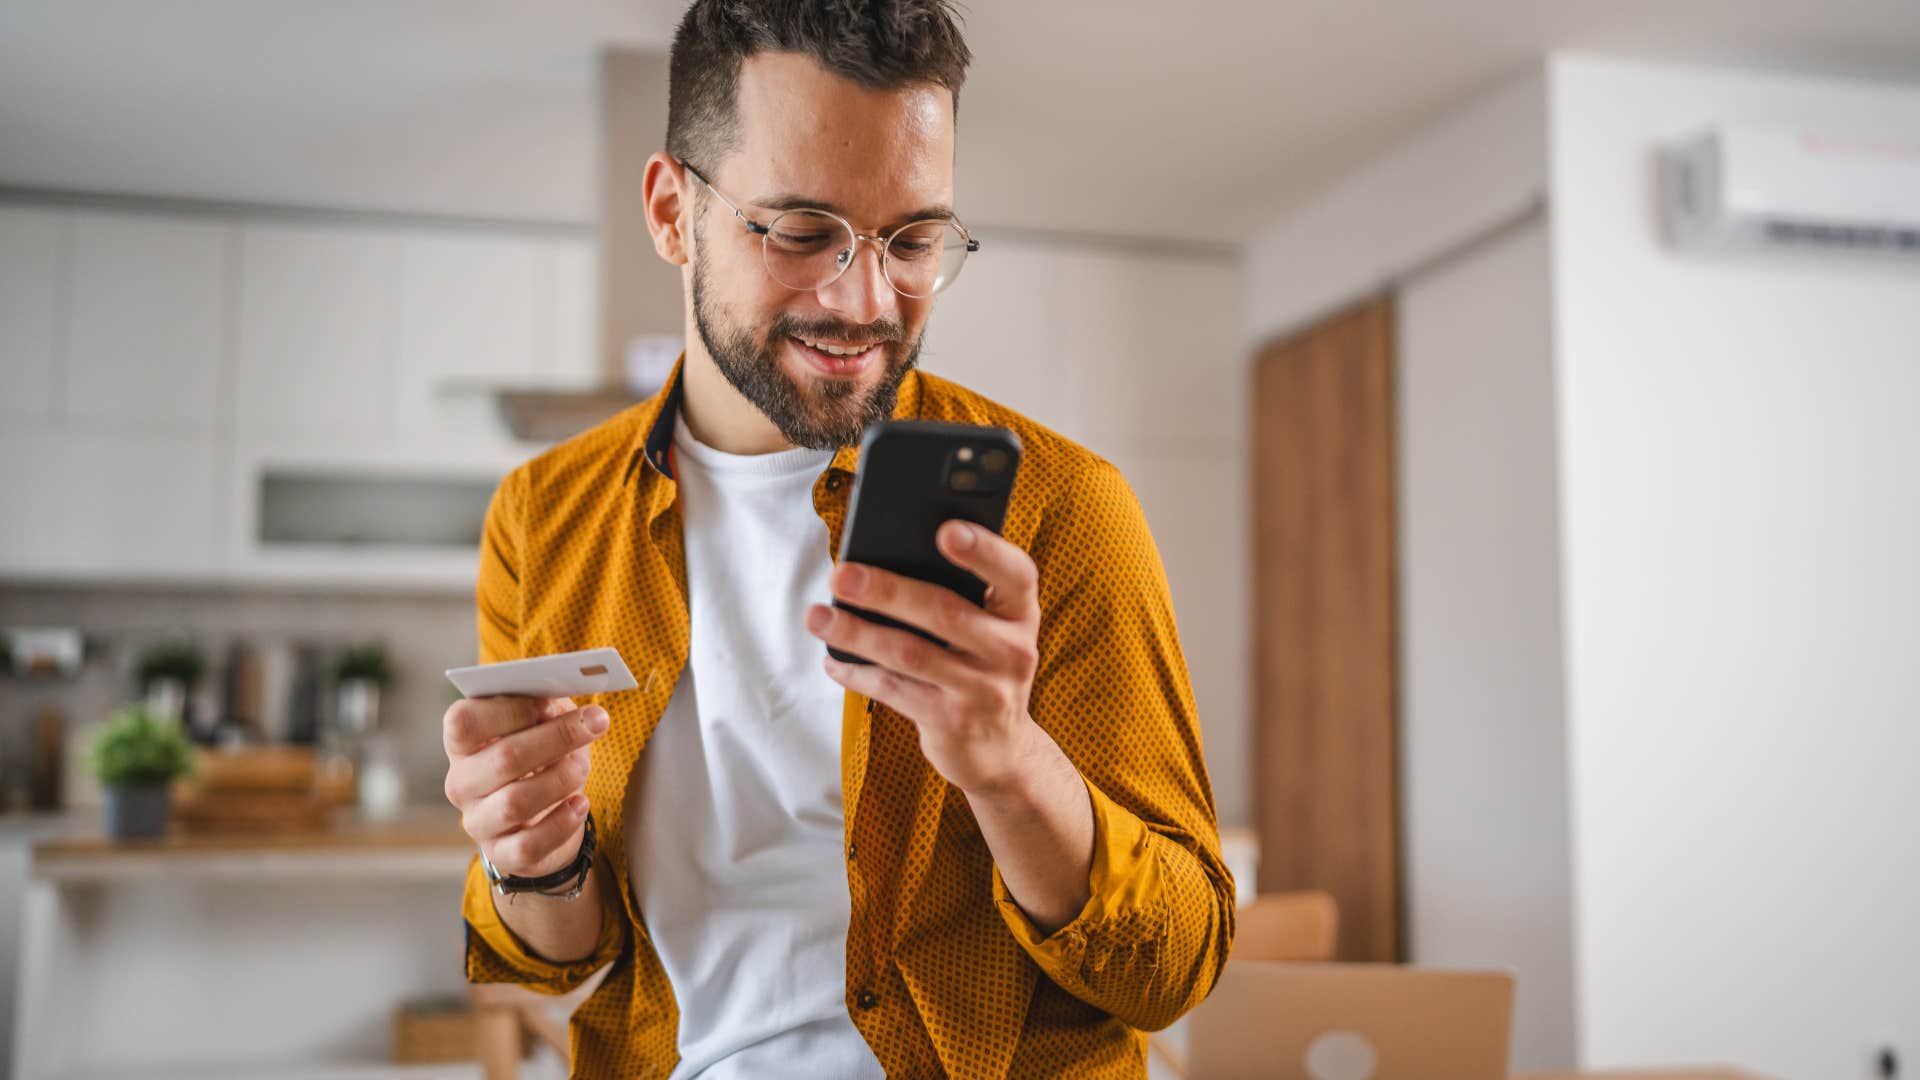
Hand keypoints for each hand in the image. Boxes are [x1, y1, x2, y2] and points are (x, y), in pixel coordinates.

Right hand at [442, 694, 609, 878]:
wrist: (544, 816)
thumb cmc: (540, 757)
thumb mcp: (542, 723)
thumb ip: (545, 705)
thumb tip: (558, 694)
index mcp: (462, 744)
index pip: (464, 722)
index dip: (509, 709)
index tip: (551, 704)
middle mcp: (461, 783)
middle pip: (503, 759)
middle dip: (556, 737)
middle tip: (595, 723)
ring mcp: (478, 822)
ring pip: (515, 802)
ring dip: (560, 779)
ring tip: (584, 765)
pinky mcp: (502, 854)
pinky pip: (528, 845)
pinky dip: (560, 824)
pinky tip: (580, 804)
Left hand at [806, 520, 1047, 795]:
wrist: (999, 748)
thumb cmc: (982, 668)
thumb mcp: (992, 631)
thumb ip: (961, 596)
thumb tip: (882, 561)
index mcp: (1020, 613)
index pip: (1015, 573)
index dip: (983, 550)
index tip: (945, 530)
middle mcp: (1012, 650)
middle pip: (944, 611)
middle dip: (886, 591)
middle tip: (842, 575)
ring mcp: (985, 690)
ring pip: (910, 653)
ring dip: (857, 633)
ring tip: (818, 617)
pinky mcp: (953, 722)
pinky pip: (895, 690)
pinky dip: (858, 674)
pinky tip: (833, 660)